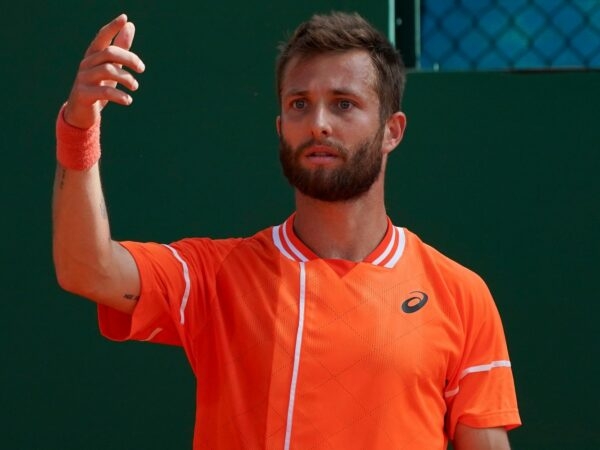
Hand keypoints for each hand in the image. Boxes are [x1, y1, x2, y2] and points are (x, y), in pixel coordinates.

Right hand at [64, 14, 145, 128]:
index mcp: (93, 56)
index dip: (112, 28)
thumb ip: (121, 48)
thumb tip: (130, 25)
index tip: (124, 18)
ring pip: (107, 70)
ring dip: (126, 78)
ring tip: (135, 87)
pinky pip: (104, 92)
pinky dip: (119, 96)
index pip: (102, 37)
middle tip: (142, 69)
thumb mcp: (112, 67)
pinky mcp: (83, 94)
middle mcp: (86, 64)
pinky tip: (128, 101)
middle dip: (129, 59)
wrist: (81, 113)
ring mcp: (83, 79)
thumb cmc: (99, 87)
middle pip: (109, 53)